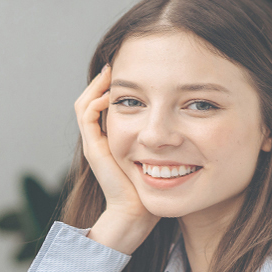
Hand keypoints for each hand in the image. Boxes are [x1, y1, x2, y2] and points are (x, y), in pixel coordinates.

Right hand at [66, 71, 157, 256]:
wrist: (138, 210)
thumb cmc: (155, 185)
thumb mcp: (163, 151)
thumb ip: (166, 134)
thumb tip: (186, 108)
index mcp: (114, 137)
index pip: (106, 102)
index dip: (116, 84)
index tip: (134, 68)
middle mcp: (100, 137)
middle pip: (92, 98)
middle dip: (105, 79)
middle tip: (120, 61)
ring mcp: (94, 142)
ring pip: (85, 102)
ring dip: (97, 84)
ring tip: (113, 71)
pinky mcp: (93, 147)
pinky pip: (86, 114)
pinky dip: (95, 99)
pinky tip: (112, 92)